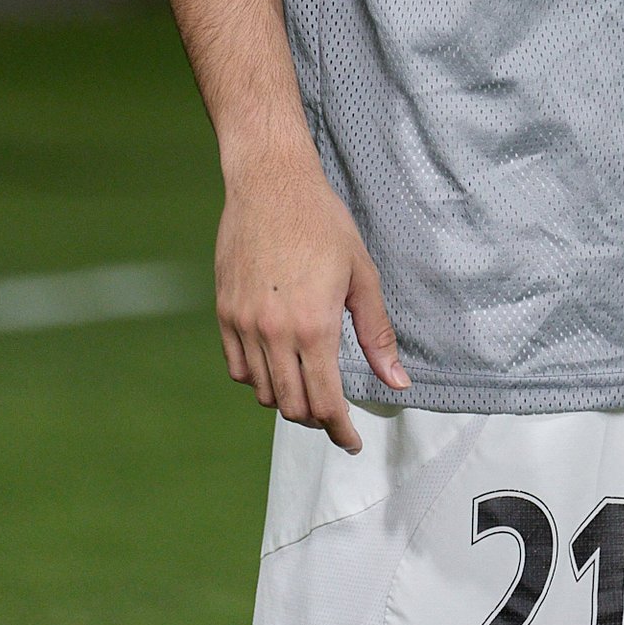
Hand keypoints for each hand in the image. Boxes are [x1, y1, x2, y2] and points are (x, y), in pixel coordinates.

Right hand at [215, 147, 410, 453]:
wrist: (271, 184)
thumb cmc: (322, 223)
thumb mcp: (362, 274)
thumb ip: (377, 334)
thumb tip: (397, 382)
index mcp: (315, 326)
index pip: (325, 403)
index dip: (340, 430)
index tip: (351, 440)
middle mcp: (275, 334)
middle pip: (293, 406)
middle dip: (317, 418)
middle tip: (334, 413)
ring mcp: (245, 325)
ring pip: (264, 392)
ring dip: (288, 400)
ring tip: (308, 386)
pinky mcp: (225, 314)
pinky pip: (238, 369)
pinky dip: (257, 379)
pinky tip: (277, 366)